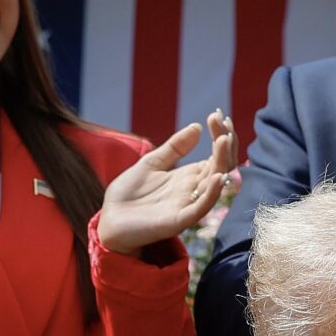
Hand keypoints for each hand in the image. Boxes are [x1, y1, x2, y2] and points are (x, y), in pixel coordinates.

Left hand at [98, 110, 237, 252]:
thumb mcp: (152, 162)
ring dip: (222, 161)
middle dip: (225, 143)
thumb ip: (174, 147)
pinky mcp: (178, 221)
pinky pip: (200, 208)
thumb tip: (197, 127)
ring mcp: (188, 205)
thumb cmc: (130, 194)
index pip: (216, 155)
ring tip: (223, 139)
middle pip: (221, 166)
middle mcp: (194, 190)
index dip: (220, 135)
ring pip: (215, 184)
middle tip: (221, 120)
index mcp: (190, 177)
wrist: (111, 219)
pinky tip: (217, 176)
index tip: (217, 114)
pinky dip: (211, 194)